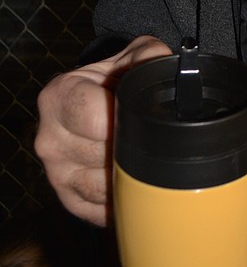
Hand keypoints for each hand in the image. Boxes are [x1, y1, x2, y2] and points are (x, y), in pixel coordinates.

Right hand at [36, 36, 172, 225]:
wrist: (99, 102)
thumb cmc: (117, 80)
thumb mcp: (134, 56)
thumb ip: (153, 57)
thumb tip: (177, 73)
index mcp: (59, 96)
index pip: (95, 119)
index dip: (126, 122)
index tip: (143, 119)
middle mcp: (49, 137)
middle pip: (102, 156)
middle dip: (132, 148)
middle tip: (150, 138)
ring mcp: (56, 172)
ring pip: (103, 187)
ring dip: (129, 176)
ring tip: (143, 158)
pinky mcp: (68, 199)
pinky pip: (102, 210)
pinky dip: (123, 200)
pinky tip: (133, 180)